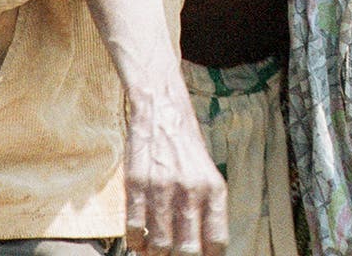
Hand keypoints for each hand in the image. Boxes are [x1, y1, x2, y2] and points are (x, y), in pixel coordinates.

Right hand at [124, 86, 228, 255]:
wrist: (162, 110)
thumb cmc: (186, 145)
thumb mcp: (207, 173)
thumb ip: (207, 208)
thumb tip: (203, 246)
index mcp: (214, 189)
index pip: (217, 242)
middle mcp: (191, 191)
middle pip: (188, 251)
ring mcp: (163, 189)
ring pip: (160, 245)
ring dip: (156, 254)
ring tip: (154, 251)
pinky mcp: (137, 184)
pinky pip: (135, 228)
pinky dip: (136, 241)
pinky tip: (138, 240)